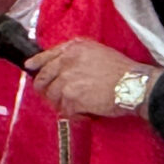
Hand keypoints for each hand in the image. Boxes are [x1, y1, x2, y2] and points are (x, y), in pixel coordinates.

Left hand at [25, 39, 152, 118]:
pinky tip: (85, 112)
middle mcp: (67, 61)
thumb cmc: (121, 70)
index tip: (30, 67)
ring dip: (63, 104)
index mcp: (73, 48)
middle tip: (53, 97)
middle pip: (43, 78)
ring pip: (53, 96)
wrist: (133, 85)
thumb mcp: (98, 52)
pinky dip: (74, 114)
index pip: (47, 55)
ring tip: (77, 106)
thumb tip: (61, 67)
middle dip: (45, 89)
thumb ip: (76, 56)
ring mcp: (67, 80)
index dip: (37, 63)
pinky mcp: (71, 97)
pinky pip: (65, 110)